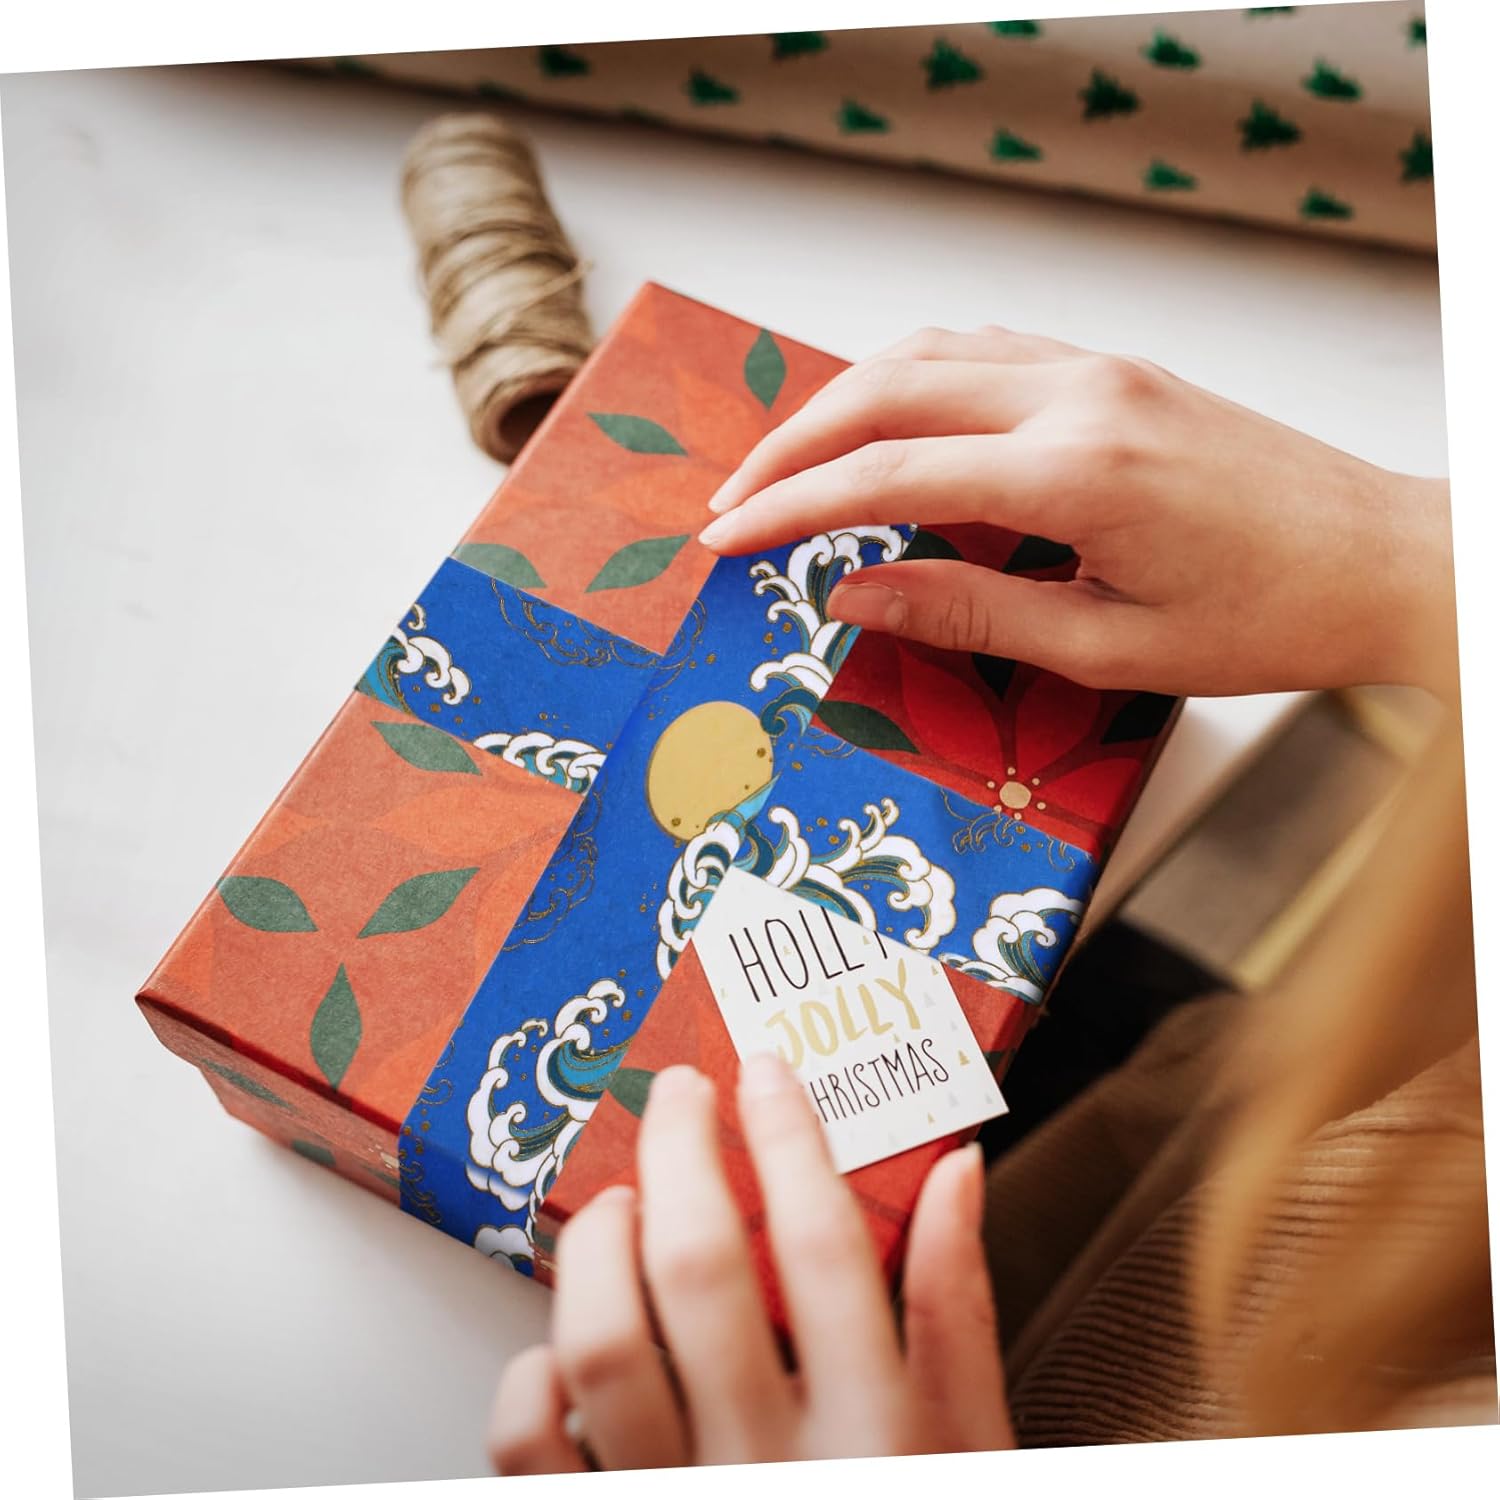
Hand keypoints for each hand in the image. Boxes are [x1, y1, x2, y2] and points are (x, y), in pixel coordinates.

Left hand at [489, 1054, 1013, 1471]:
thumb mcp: (976, 1447)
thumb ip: (960, 1308)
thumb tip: (957, 1171)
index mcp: (880, 1434)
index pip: (827, 1246)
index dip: (788, 1139)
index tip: (766, 1072)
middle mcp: (776, 1467)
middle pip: (702, 1269)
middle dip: (682, 1152)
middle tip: (680, 1092)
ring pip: (603, 1345)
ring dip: (601, 1246)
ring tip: (619, 1201)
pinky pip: (534, 1452)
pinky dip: (530, 1379)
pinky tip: (562, 1346)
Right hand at [697, 327, 1455, 698]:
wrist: (1380, 560)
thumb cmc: (1266, 618)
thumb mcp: (1107, 646)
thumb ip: (968, 613)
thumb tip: (851, 593)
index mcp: (1077, 472)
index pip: (888, 476)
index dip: (791, 508)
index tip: (724, 538)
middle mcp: (1080, 395)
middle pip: (889, 390)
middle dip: (793, 446)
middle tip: (731, 501)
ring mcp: (1098, 369)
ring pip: (930, 353)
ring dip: (844, 402)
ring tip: (789, 465)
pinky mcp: (1114, 370)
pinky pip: (983, 351)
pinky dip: (910, 381)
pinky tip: (886, 424)